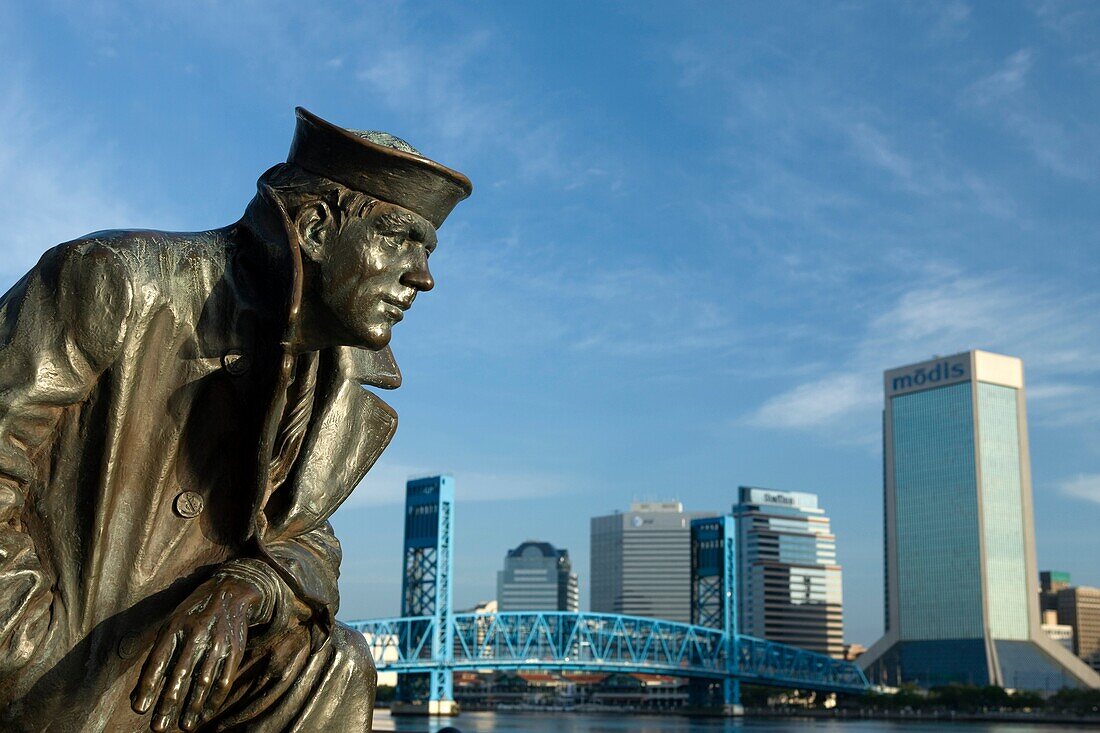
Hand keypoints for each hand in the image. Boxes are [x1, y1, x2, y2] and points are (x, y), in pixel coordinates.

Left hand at [131, 576, 263, 730]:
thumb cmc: (193, 614)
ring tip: (184, 726)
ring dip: (192, 706)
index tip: (140, 709)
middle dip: (168, 703)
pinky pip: (224, 679)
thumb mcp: (171, 625)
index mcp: (176, 626)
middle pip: (180, 674)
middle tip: (158, 727)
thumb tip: (140, 693)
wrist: (231, 592)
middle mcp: (197, 633)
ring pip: (204, 681)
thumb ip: (157, 656)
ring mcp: (218, 642)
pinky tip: (204, 714)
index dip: (148, 685)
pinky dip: (214, 700)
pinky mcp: (235, 649)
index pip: (158, 660)